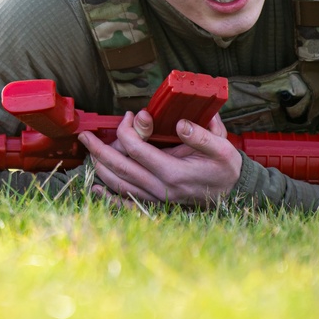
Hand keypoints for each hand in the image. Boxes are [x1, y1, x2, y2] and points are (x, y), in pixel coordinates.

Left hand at [77, 109, 241, 207]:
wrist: (233, 193)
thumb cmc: (225, 167)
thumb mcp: (222, 146)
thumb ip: (201, 135)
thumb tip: (180, 124)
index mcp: (174, 172)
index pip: (138, 150)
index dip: (127, 130)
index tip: (129, 115)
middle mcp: (161, 188)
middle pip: (121, 168)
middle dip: (99, 150)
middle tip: (84, 136)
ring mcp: (156, 198)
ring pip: (119, 185)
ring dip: (100, 168)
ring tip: (89, 152)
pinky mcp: (156, 204)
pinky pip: (127, 203)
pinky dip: (108, 197)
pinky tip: (95, 188)